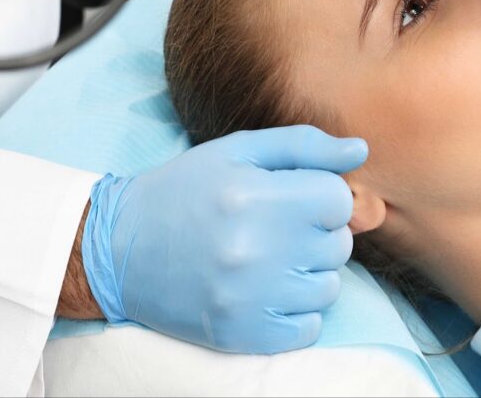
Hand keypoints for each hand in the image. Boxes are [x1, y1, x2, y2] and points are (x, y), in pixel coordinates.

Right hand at [81, 126, 366, 352]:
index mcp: (253, 196)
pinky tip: (268, 291)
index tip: (295, 199)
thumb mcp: (239, 151)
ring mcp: (248, 298)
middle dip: (317, 233)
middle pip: (338, 244)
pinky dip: (298, 312)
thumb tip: (361, 151)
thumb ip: (305, 146)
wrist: (119, 250)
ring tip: (271, 259)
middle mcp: (253, 249)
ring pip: (329, 286)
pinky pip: (310, 328)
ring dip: (309, 273)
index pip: (338, 200)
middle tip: (278, 229)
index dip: (323, 196)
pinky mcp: (242, 334)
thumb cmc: (186, 191)